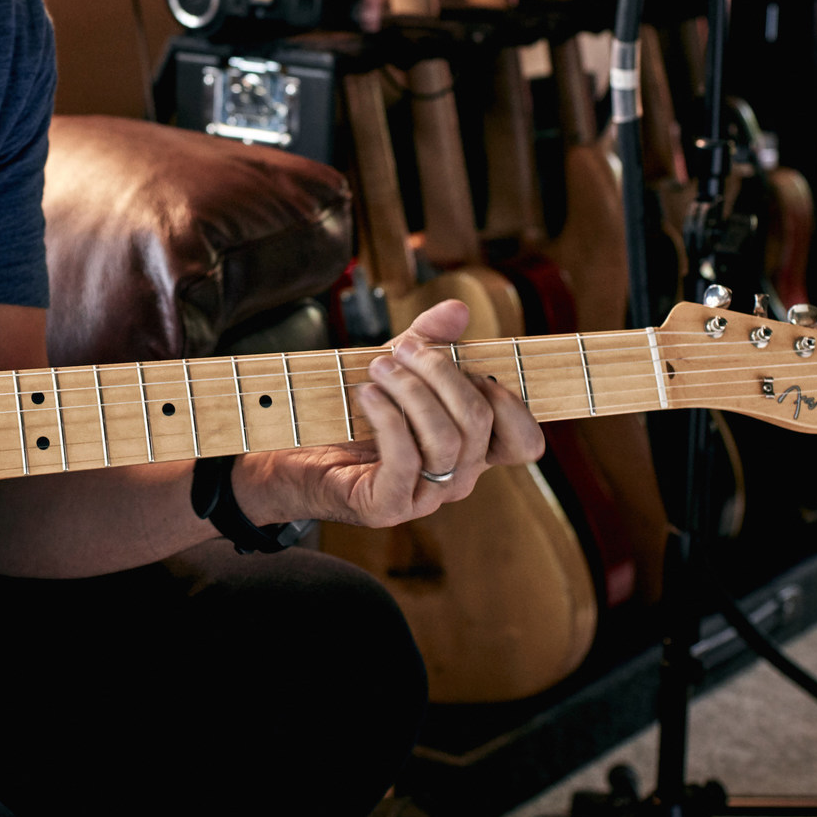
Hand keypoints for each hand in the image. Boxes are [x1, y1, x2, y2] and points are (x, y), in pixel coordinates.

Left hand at [233, 298, 544, 531]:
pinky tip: (367, 395)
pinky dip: (389, 419)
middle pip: (480, 424)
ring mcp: (425, 497)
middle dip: (443, 374)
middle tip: (403, 350)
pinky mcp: (388, 507)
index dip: (512, 403)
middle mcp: (456, 478)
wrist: (292, 456)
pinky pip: (407, 461)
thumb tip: (457, 309)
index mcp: (471, 449)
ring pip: (448, 441)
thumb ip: (429, 339)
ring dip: (412, 392)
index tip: (473, 366)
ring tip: (378, 368)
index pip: (524, 443)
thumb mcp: (395, 369)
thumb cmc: (350, 414)